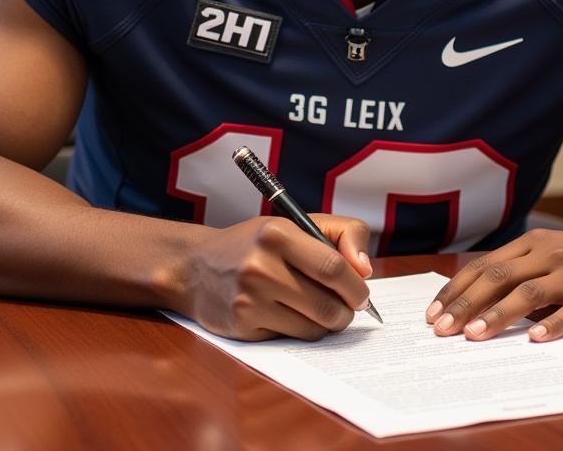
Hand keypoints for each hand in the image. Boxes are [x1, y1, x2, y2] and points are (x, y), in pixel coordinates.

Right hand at [177, 214, 372, 341]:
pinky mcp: (242, 326)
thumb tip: (365, 270)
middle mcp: (261, 266)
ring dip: (326, 324)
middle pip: (327, 304)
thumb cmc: (258, 243)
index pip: (332, 267)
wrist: (197, 267)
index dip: (356, 286)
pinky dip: (300, 330)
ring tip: (320, 309)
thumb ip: (342, 234)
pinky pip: (291, 338)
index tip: (362, 294)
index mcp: (278, 233)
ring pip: (313, 327)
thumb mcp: (297, 223)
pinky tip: (288, 314)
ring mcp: (249, 299)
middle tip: (348, 307)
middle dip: (347, 311)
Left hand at [425, 225, 562, 342]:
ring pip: (529, 293)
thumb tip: (471, 294)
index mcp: (531, 243)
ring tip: (475, 336)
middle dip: (467, 304)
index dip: (456, 289)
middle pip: (498, 278)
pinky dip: (552, 324)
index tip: (433, 313)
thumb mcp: (548, 251)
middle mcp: (547, 255)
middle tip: (442, 329)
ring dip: (499, 314)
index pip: (484, 266)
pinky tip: (534, 338)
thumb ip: (516, 267)